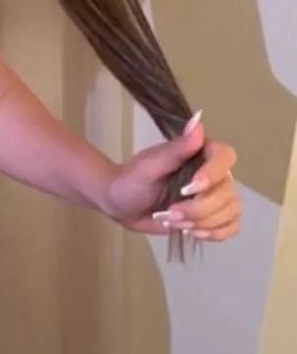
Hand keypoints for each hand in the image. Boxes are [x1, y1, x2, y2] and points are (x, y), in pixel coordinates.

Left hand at [102, 112, 240, 241]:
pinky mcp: (213, 217)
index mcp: (201, 153)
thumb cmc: (131, 181)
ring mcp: (216, 196)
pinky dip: (215, 234)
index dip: (212, 174)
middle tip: (169, 213)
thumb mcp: (150, 165)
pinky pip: (231, 226)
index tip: (188, 188)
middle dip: (198, 209)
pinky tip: (192, 233)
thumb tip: (198, 120)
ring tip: (173, 221)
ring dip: (202, 223)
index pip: (226, 157)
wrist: (121, 204)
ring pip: (231, 212)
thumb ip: (177, 148)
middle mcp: (214, 173)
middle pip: (228, 193)